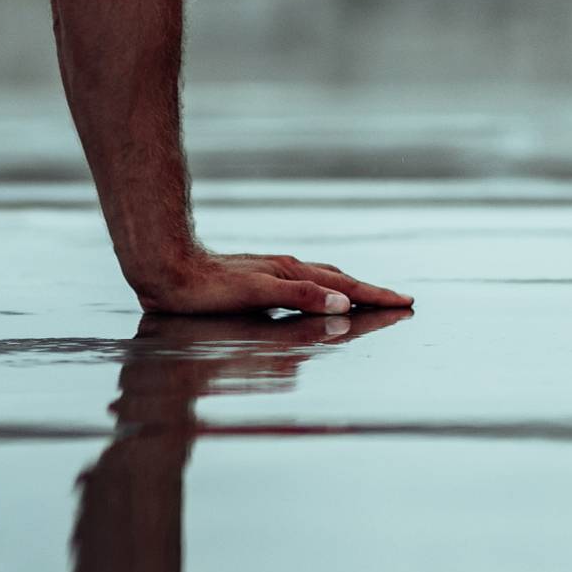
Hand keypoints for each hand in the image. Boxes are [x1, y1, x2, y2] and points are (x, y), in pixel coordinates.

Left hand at [129, 248, 412, 317]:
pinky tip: (313, 294)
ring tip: (367, 297)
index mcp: (292, 274)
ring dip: (348, 289)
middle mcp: (286, 269)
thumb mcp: (256, 294)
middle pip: (339, 280)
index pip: (345, 287)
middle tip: (399, 301)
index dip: (375, 296)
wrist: (167, 270)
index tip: (405, 302)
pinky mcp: (257, 278)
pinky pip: (302, 283)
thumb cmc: (208, 289)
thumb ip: (300, 297)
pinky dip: (322, 288)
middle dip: (370, 292)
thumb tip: (343, 302)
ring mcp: (272, 272)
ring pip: (321, 278)